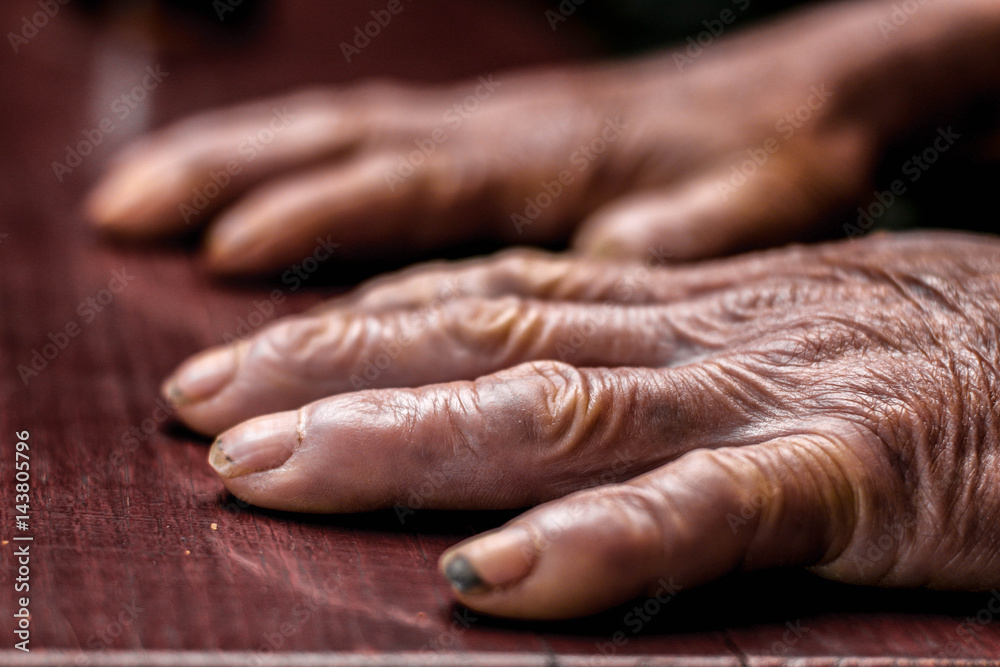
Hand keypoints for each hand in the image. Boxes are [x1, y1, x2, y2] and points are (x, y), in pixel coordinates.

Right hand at [87, 0, 999, 272]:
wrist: (794, 93)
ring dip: (233, 156)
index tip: (227, 256)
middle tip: (120, 214)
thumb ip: (681, 237)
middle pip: (345, 143)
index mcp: (556, 161)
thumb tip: (606, 262)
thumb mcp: (754, 208)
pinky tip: (246, 178)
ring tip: (137, 191)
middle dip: (227, 176)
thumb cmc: (774, 156)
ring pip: (340, 128)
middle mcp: (501, 133)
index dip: (322, 218)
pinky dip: (291, 156)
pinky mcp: (490, 133)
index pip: (416, 185)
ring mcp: (487, 126)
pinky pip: (371, 134)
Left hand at [163, 231, 999, 618]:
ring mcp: (762, 399)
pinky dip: (601, 543)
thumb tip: (510, 364)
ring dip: (404, 438)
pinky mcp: (851, 472)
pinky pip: (709, 511)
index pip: (477, 299)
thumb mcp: (751, 327)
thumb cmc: (915, 348)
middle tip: (196, 416)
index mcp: (666, 308)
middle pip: (476, 341)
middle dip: (325, 376)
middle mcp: (686, 339)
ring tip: (271, 470)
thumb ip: (633, 346)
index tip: (233, 362)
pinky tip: (495, 579)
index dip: (345, 329)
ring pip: (552, 408)